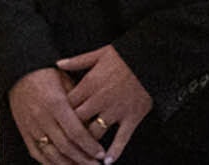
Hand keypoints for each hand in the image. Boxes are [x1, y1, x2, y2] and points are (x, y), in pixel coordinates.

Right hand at [8, 68, 103, 164]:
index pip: (75, 132)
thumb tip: (93, 125)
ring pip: (51, 154)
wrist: (20, 73)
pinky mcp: (24, 132)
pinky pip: (37, 153)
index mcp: (55, 103)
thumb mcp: (66, 81)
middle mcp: (42, 117)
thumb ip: (78, 103)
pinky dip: (50, 163)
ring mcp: (31, 127)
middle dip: (83, 159)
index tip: (101, 154)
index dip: (89, 146)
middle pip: (65, 146)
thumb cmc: (48, 75)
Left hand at [58, 45, 151, 164]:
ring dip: (88, 143)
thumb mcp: (98, 53)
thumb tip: (57, 64)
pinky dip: (114, 151)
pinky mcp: (131, 118)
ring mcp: (116, 111)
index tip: (57, 119)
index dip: (61, 113)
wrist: (151, 59)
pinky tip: (107, 161)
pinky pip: (121, 139)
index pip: (67, 104)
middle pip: (77, 121)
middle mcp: (100, 100)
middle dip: (71, 130)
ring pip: (95, 133)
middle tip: (66, 138)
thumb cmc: (124, 55)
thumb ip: (77, 61)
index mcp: (90, 84)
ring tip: (83, 152)